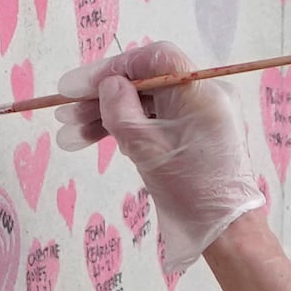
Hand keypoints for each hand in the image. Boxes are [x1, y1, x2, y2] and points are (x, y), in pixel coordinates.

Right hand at [52, 38, 268, 272]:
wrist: (224, 231)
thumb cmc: (189, 189)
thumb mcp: (145, 147)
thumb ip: (120, 108)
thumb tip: (109, 85)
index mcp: (200, 91)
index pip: (153, 59)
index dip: (112, 68)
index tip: (79, 87)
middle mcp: (205, 96)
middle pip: (147, 83)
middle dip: (104, 97)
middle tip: (66, 113)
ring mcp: (203, 116)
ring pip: (149, 104)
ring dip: (110, 115)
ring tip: (72, 133)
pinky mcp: (197, 135)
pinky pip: (159, 121)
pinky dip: (130, 128)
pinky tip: (100, 138)